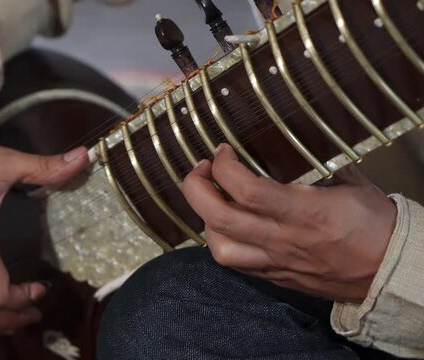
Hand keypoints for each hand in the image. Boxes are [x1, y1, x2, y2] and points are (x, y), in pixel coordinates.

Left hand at [182, 144, 396, 303]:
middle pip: (219, 219)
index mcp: (303, 212)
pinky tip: (229, 227)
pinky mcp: (277, 278)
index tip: (223, 151)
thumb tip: (293, 145)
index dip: (223, 167)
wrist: (392, 271)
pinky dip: (223, 243)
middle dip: (197, 189)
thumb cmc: (377, 224)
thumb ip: (317, 165)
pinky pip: (237, 265)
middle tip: (202, 171)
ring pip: (220, 250)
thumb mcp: (350, 183)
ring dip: (205, 222)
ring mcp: (277, 262)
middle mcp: (283, 240)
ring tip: (212, 202)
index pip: (246, 190)